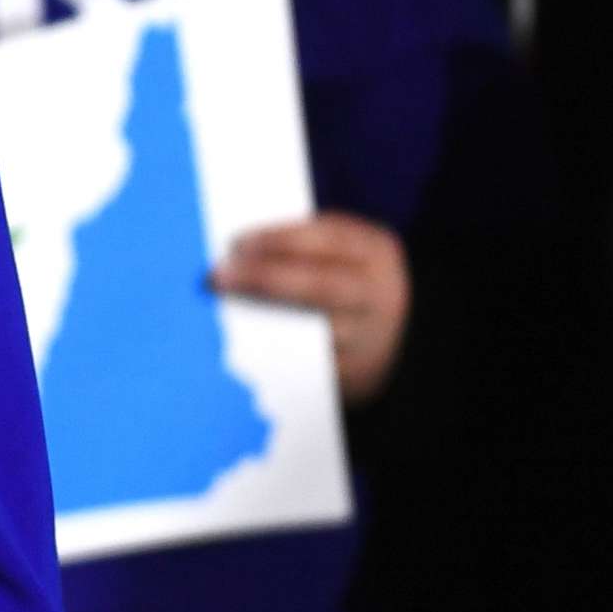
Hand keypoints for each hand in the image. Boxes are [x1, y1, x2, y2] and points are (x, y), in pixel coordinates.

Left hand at [214, 212, 410, 403]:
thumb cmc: (345, 276)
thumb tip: (236, 248)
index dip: (278, 240)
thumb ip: (300, 245)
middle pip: (320, 286)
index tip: (236, 243)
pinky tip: (241, 343)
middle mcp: (377, 294)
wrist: (396, 335)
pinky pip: (311, 364)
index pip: (326, 239)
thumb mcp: (341, 250)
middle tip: (216, 277)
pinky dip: (277, 353)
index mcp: (374, 251)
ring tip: (222, 308)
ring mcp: (370, 336)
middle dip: (264, 279)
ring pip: (316, 330)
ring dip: (266, 320)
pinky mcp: (355, 371)